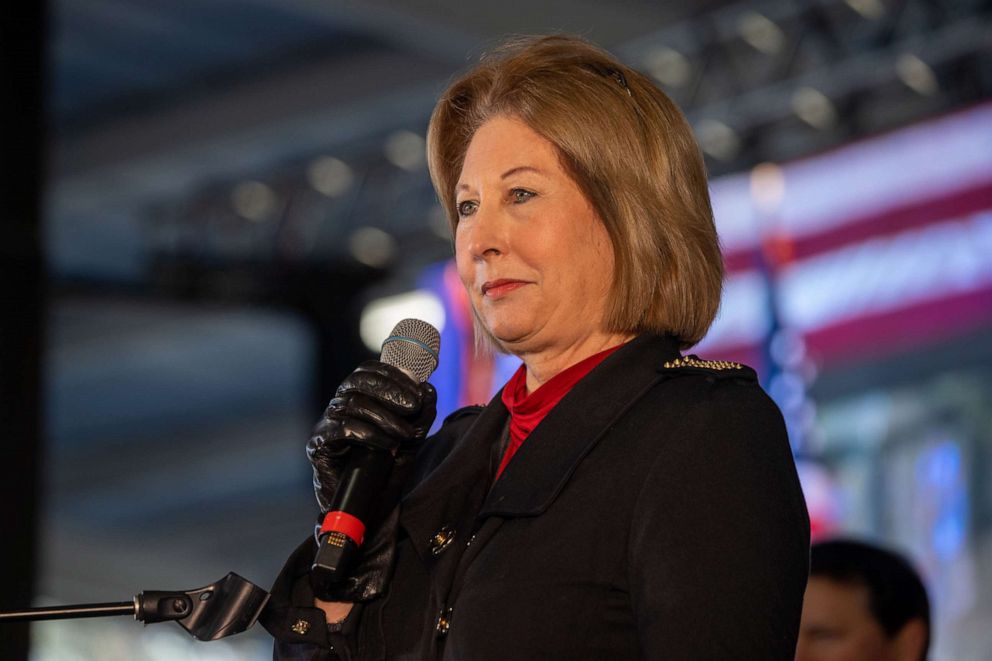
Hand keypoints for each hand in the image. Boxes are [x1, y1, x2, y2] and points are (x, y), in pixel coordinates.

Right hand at [305, 360, 436, 600]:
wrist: (366, 513)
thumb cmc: (385, 473)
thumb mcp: (410, 442)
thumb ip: (420, 417)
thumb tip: (429, 390)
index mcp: (359, 399)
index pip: (368, 371)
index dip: (392, 375)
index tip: (417, 390)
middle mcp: (339, 407)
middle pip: (358, 382)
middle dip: (390, 390)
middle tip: (413, 406)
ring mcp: (327, 425)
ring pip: (352, 403)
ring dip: (385, 416)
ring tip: (405, 434)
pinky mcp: (319, 446)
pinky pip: (341, 428)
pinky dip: (368, 433)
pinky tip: (387, 444)